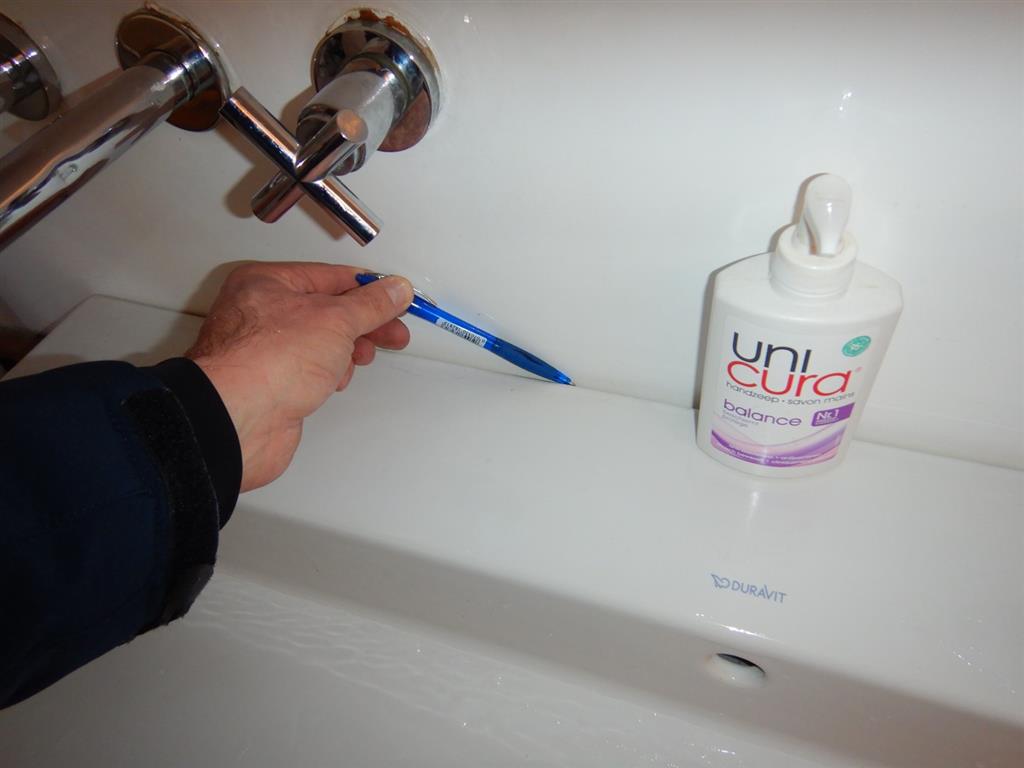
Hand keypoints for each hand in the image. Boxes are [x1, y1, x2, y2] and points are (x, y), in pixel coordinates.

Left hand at [186, 262, 412, 491]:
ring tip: (359, 359)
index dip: (368, 287)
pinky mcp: (271, 384)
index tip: (396, 298)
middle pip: (326, 310)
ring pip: (319, 343)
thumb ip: (370, 305)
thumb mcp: (336, 320)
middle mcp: (260, 313)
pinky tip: (333, 382)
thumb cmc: (268, 361)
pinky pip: (309, 371)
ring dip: (345, 352)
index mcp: (267, 283)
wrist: (238, 419)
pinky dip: (328, 374)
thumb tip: (394, 290)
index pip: (330, 276)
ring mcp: (264, 351)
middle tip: (393, 333)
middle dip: (364, 324)